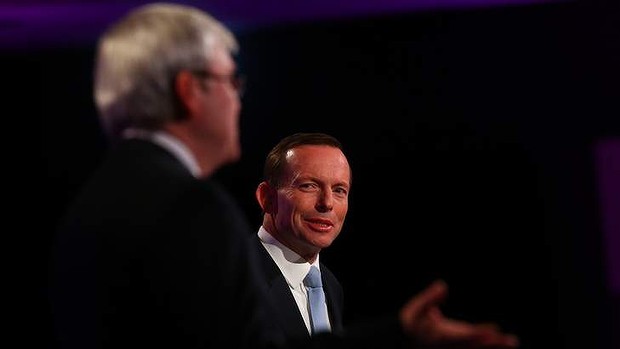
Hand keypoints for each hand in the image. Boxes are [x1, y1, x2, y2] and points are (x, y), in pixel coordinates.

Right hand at [399, 280, 518, 348]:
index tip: (492, 330)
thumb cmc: (412, 323)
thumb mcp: (415, 309)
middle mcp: (451, 346)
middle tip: (511, 341)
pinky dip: (489, 345)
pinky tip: (504, 342)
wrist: (407, 341)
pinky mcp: (460, 345)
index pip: (461, 337)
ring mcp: (456, 347)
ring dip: (495, 346)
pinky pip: (476, 347)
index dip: (476, 334)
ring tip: (513, 342)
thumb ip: (429, 298)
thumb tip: (443, 285)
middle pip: (474, 345)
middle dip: (492, 344)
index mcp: (440, 337)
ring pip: (477, 348)